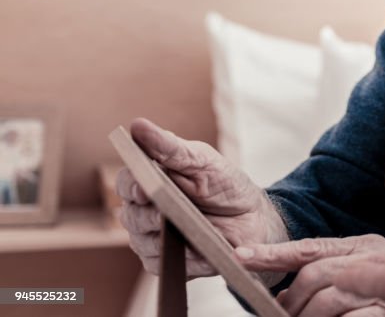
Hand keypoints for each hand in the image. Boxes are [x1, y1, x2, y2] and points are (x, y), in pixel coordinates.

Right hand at [116, 117, 288, 279]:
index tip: (145, 188)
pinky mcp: (164, 262)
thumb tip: (138, 125)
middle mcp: (144, 210)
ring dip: (164, 236)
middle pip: (129, 215)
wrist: (252, 218)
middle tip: (165, 213)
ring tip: (189, 228)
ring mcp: (151, 238)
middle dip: (147, 214)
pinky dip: (181, 256)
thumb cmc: (225, 184)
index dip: (131, 186)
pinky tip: (198, 247)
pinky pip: (162, 264)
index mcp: (150, 181)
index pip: (126, 182)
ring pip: (142, 241)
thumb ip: (170, 147)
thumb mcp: (203, 160)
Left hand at [237, 235, 384, 315]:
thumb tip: (282, 300)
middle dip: (291, 302)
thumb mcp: (369, 275)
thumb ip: (334, 276)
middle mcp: (380, 258)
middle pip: (317, 274)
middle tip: (280, 315)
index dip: (273, 253)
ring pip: (330, 300)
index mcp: (366, 246)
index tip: (239, 255)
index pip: (311, 248)